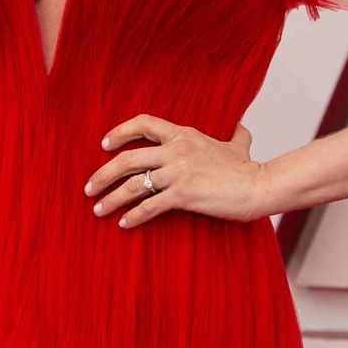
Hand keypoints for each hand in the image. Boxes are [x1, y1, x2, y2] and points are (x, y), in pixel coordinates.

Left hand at [84, 116, 267, 228]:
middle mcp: (177, 150)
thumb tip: (241, 127)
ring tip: (98, 210)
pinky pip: (149, 206)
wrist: (258, 186)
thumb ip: (235, 135)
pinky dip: (133, 216)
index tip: (104, 145)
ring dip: (111, 199)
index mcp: (184, 134)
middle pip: (127, 158)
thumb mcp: (239, 144)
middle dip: (103, 174)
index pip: (143, 123)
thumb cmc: (246, 169)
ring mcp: (178, 172)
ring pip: (133, 184)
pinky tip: (124, 224)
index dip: (119, 133)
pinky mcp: (183, 195)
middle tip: (89, 188)